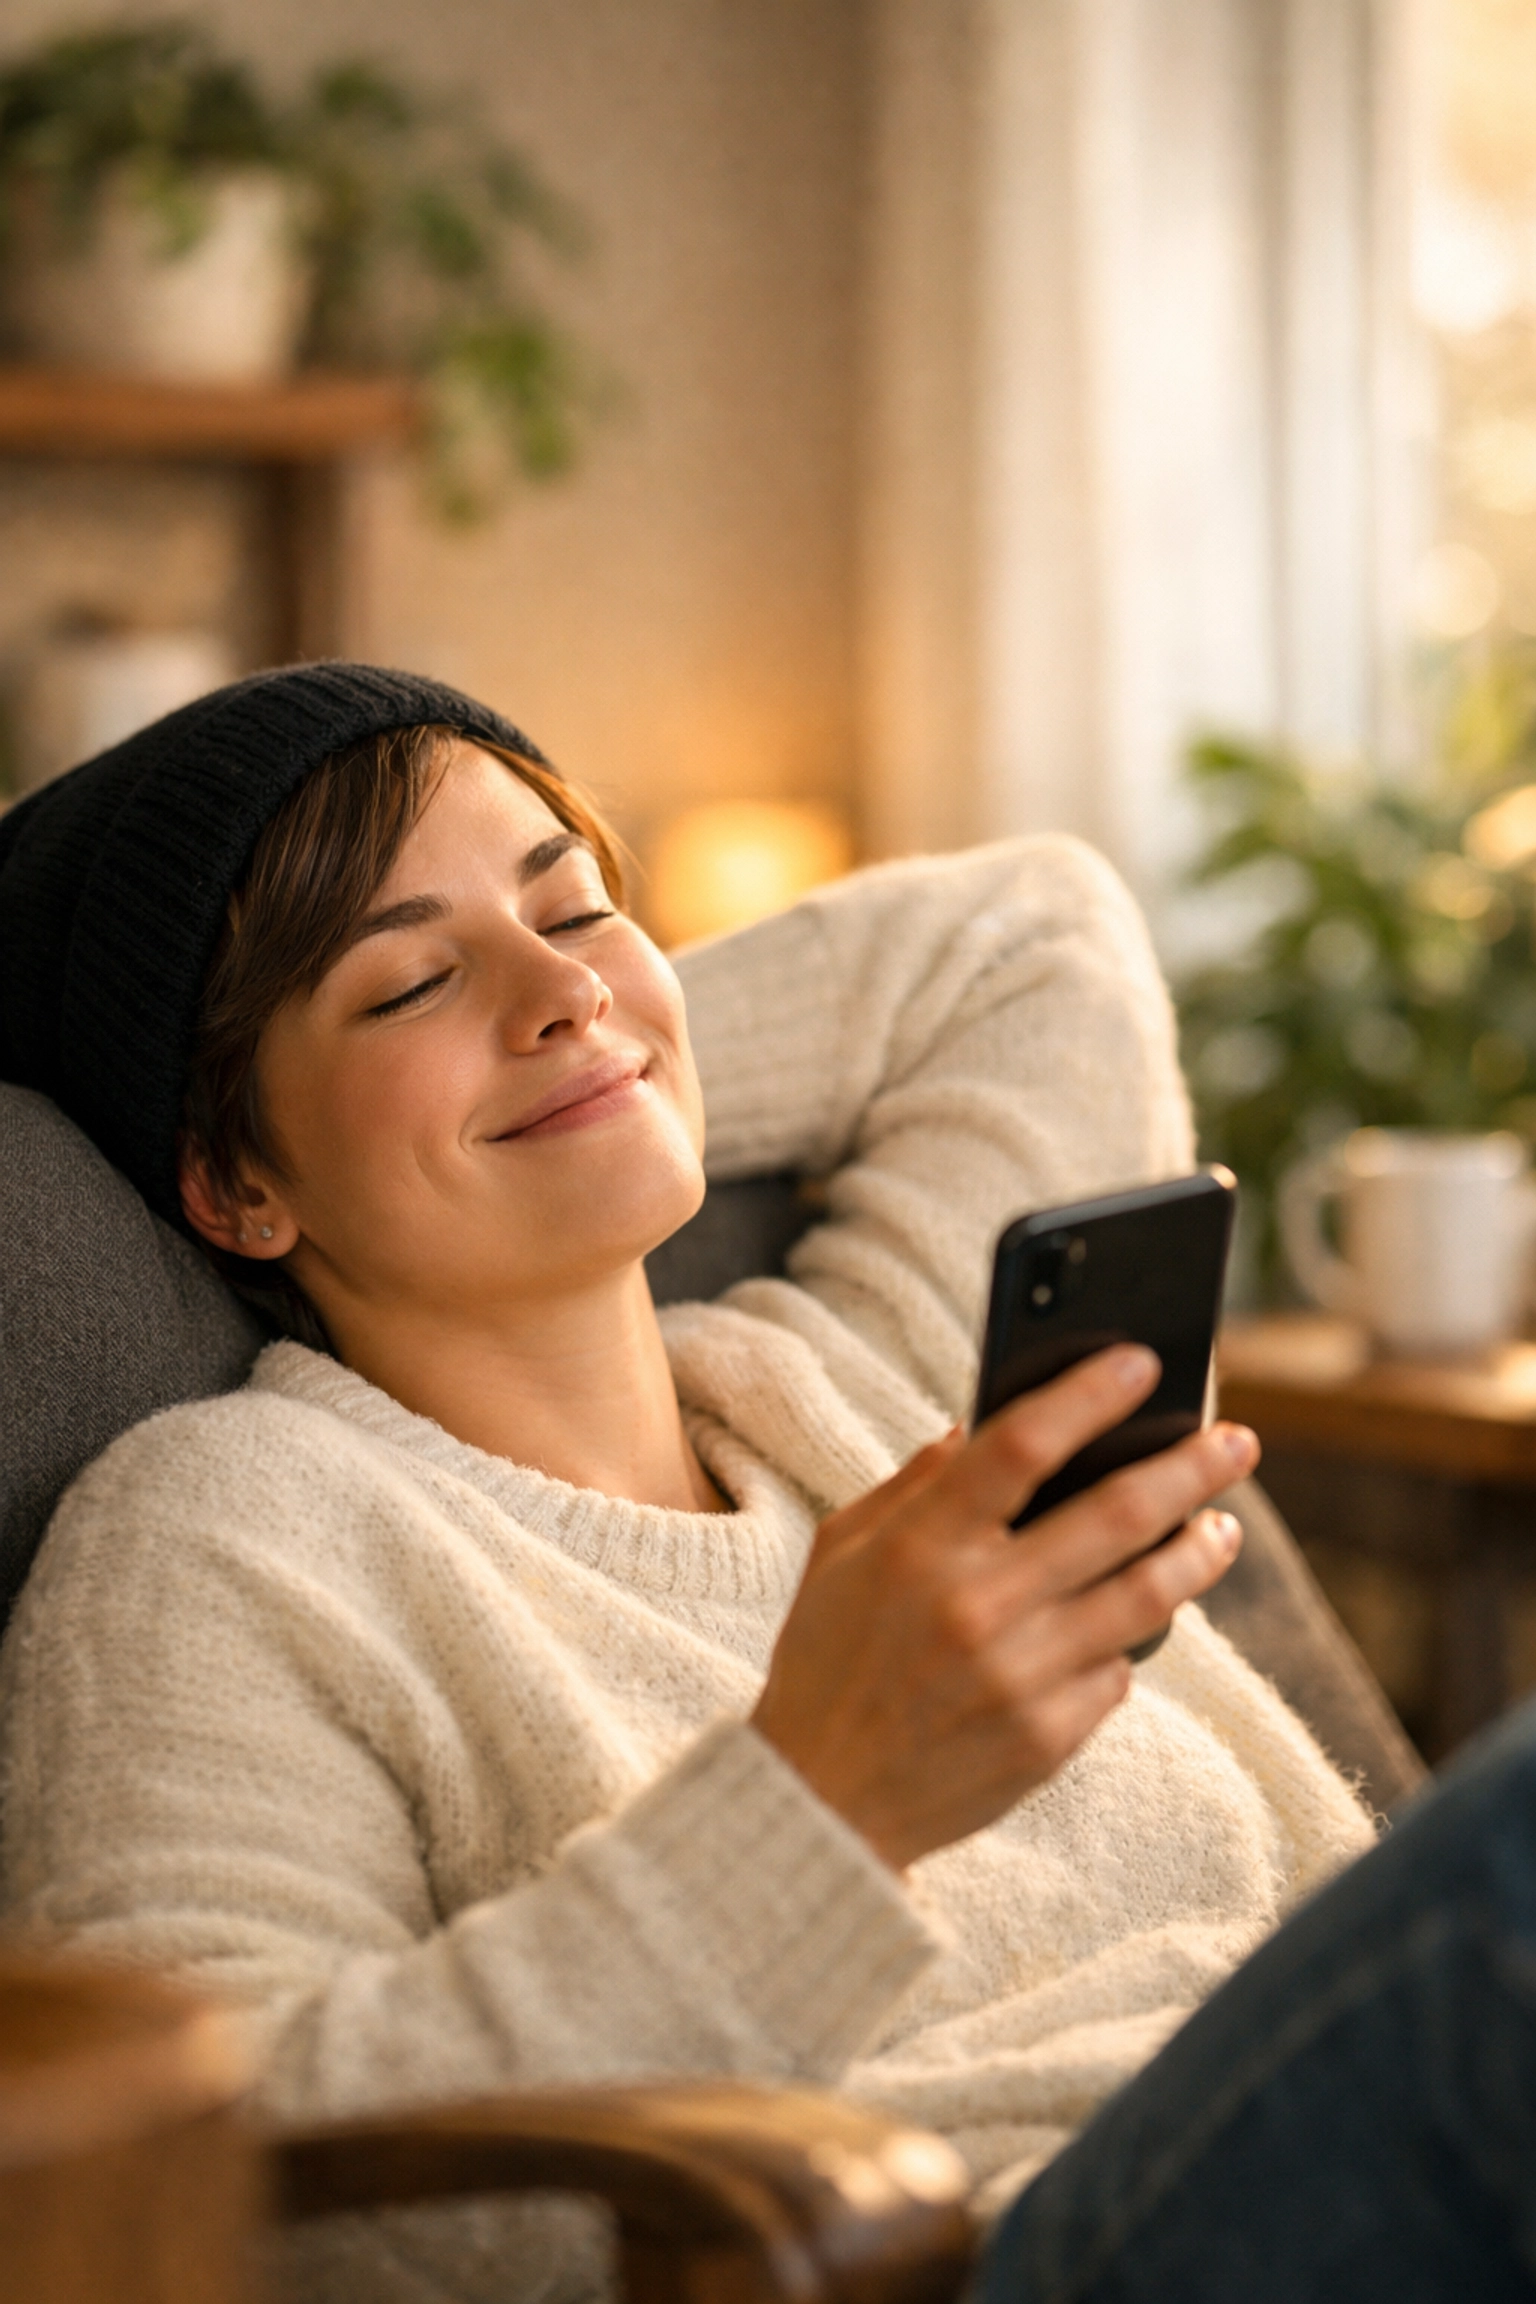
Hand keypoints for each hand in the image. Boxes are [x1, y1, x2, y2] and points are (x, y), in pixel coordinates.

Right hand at [751, 1345, 1257, 1870]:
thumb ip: (914, 1486)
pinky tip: (1133, 1620)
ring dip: (1198, 1552)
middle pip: (1116, 1514)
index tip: (1145, 1362)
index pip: (1022, 1444)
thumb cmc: (827, 1658)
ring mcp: (1019, 1676)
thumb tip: (985, 1426)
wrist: (822, 1801)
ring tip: (1222, 1527)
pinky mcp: (1048, 1737)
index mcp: (920, 1546)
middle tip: (1236, 1442)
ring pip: (1146, 1595)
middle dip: (1190, 1467)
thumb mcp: (841, 1553)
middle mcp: (977, 1606)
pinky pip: (1117, 1670)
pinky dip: (1126, 1639)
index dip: (1089, 1395)